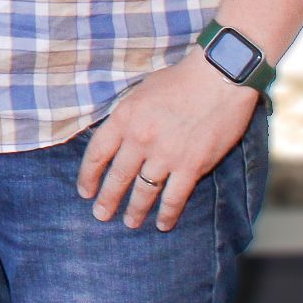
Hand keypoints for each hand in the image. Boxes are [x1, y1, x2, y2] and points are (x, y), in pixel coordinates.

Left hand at [78, 49, 259, 230]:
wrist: (218, 78)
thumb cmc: (179, 81)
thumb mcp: (139, 93)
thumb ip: (126, 118)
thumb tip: (115, 139)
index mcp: (124, 118)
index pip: (97, 154)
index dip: (88, 176)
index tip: (84, 191)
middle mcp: (140, 139)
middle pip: (117, 177)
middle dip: (107, 199)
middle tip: (101, 215)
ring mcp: (166, 155)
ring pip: (144, 191)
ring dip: (135, 211)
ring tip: (130, 223)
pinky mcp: (192, 166)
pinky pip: (175, 197)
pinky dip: (168, 214)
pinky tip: (162, 224)